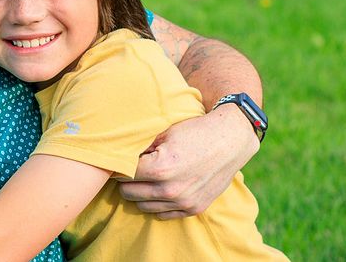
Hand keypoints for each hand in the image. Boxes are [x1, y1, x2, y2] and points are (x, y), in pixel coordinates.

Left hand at [118, 106, 259, 218]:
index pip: (123, 174)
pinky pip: (162, 214)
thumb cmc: (195, 131)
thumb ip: (140, 147)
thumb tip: (117, 154)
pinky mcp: (193, 208)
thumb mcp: (164, 133)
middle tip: (125, 169)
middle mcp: (170, 190)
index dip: (116, 165)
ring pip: (142, 206)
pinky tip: (156, 188)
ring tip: (140, 178)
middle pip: (129, 193)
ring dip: (138, 193)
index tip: (114, 160)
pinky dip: (155, 203)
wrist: (231, 140)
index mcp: (160, 168)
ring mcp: (183, 202)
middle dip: (124, 181)